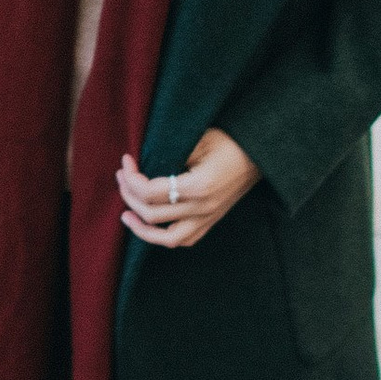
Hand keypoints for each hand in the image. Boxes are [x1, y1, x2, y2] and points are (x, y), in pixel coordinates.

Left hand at [118, 129, 258, 250]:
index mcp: (198, 186)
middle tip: (121, 177)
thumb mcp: (199, 139)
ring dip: (141, 228)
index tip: (125, 161)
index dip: (131, 178)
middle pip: (151, 214)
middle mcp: (202, 208)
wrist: (259, 156)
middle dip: (129, 195)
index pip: (150, 192)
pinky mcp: (210, 223)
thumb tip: (141, 163)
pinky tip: (150, 226)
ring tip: (126, 215)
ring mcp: (207, 219)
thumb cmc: (230, 142)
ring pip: (166, 238)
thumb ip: (170, 153)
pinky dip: (162, 236)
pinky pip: (182, 240)